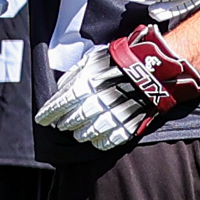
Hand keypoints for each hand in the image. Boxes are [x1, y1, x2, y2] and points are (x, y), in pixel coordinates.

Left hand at [37, 23, 199, 149]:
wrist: (157, 65)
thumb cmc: (122, 60)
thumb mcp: (95, 58)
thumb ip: (76, 74)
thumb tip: (61, 88)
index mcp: (91, 81)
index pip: (63, 102)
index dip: (50, 113)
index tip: (42, 119)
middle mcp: (102, 98)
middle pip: (76, 119)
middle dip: (66, 123)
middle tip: (62, 125)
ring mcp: (118, 112)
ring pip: (92, 131)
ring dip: (82, 133)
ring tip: (79, 132)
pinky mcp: (132, 122)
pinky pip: (112, 138)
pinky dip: (102, 141)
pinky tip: (96, 140)